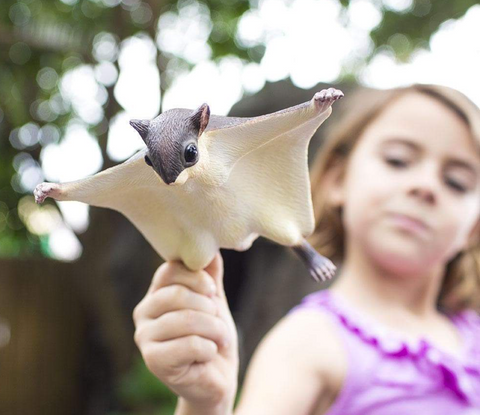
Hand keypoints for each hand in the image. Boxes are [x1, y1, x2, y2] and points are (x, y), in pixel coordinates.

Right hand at [133, 253, 238, 413]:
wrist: (216, 376)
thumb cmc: (213, 335)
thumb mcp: (215, 301)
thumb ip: (210, 276)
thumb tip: (211, 250)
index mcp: (156, 293)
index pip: (170, 269)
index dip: (198, 277)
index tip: (213, 290)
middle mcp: (144, 312)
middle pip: (178, 294)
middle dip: (210, 308)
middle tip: (219, 321)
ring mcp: (145, 337)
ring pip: (186, 319)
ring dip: (214, 329)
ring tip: (220, 338)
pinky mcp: (153, 361)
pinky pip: (190, 344)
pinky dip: (209, 348)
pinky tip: (208, 354)